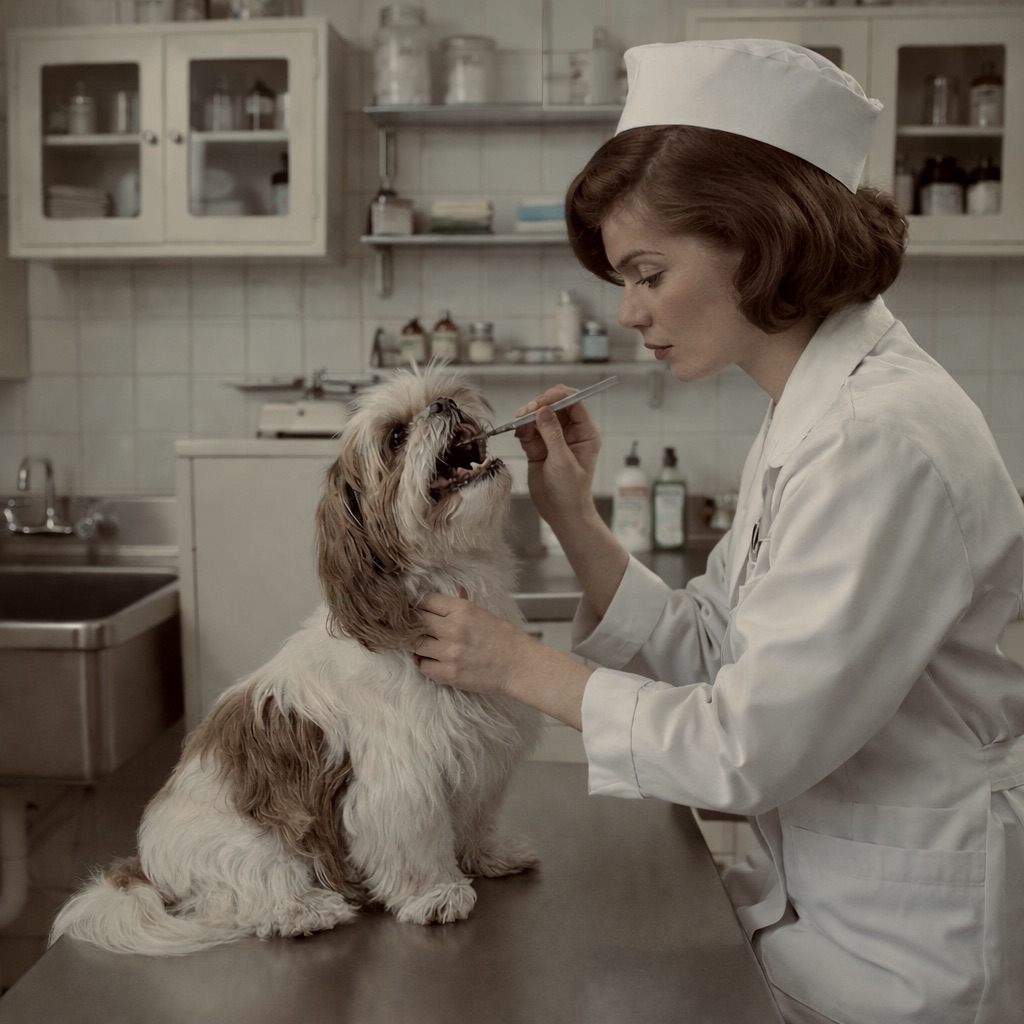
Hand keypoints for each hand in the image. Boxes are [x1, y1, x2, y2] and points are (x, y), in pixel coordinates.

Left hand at [414, 592, 533, 696]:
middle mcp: (453, 629)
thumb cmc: (506, 639)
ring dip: (417, 645)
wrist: (520, 667)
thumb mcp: (485, 614)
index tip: (415, 608)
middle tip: (412, 627)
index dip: (417, 604)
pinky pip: (423, 666)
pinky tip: (432, 660)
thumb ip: (463, 604)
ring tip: (424, 644)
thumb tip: (454, 591)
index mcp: (462, 610)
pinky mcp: (449, 674)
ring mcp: (449, 653)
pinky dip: (424, 663)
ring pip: (414, 645)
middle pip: (415, 621)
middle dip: (411, 624)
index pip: (425, 600)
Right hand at [513, 386, 601, 529]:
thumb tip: (543, 410)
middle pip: (554, 405)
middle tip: (525, 413)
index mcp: (585, 432)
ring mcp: (554, 438)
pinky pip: (529, 430)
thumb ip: (552, 434)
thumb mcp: (562, 462)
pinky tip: (519, 434)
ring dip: (527, 417)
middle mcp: (570, 432)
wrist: (560, 513)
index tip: (540, 402)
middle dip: (538, 406)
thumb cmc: (570, 491)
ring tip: (519, 426)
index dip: (557, 397)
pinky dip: (522, 430)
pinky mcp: (539, 446)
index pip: (573, 402)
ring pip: (539, 416)